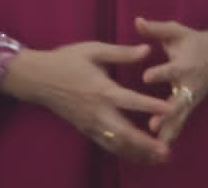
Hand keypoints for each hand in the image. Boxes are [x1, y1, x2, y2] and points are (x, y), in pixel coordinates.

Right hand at [2, 43, 169, 164]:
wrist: (37, 78)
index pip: (131, 101)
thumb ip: (122, 52)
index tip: (170, 109)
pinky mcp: (85, 129)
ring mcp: (90, 124)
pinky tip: (137, 156)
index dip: (151, 105)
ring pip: (116, 144)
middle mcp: (97, 112)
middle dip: (146, 144)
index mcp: (102, 90)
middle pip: (125, 133)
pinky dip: (123, 152)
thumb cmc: (66, 60)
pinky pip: (107, 144)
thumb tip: (148, 49)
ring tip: (158, 158)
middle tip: (166, 150)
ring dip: (138, 153)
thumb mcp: (94, 50)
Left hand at [137, 18, 207, 145]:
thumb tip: (137, 21)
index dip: (160, 73)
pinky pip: (181, 122)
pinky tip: (159, 150)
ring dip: (170, 130)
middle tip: (153, 125)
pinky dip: (172, 135)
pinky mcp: (191, 106)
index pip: (171, 69)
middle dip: (166, 114)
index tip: (146, 77)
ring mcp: (191, 97)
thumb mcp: (177, 32)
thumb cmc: (194, 41)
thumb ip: (156, 29)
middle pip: (178, 101)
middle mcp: (187, 84)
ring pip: (180, 117)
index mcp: (183, 64)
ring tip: (156, 144)